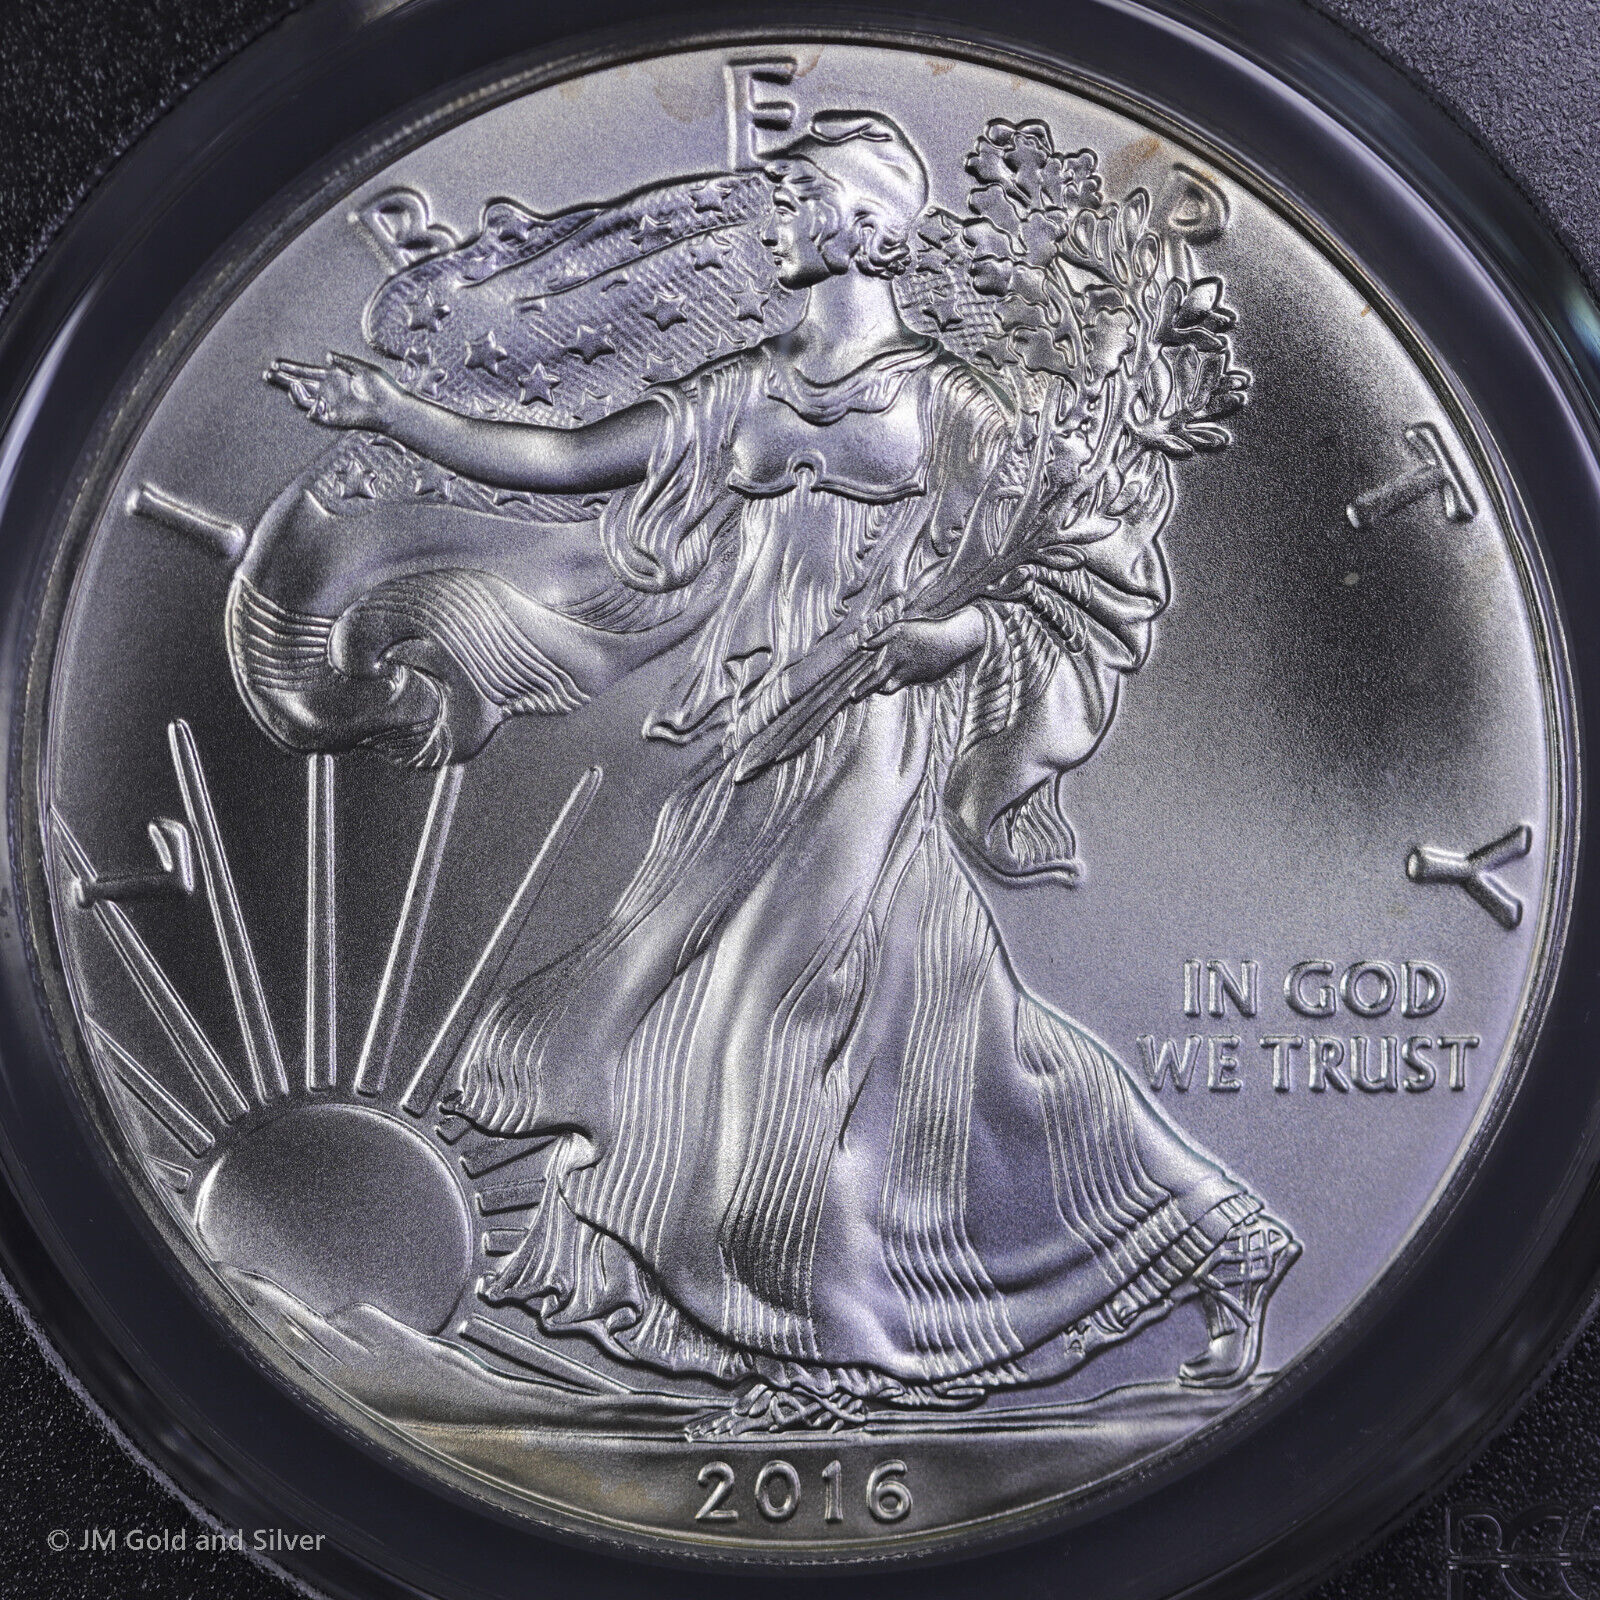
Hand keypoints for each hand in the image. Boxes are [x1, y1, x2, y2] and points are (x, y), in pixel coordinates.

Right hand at [265, 351, 403, 430]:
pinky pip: (317, 415)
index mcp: (333, 377)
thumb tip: (326, 355)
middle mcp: (328, 390)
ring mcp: (330, 404)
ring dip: (295, 392)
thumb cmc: (381, 387)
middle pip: (299, 383)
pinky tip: (315, 404)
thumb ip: (343, 361)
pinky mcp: (335, 418)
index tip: (275, 363)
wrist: (391, 407)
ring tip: (293, 385)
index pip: (306, 371)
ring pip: (304, 399)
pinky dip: (313, 410)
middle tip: (267, 374)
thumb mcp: (361, 368)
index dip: (290, 367)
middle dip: (282, 379)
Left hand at [856, 608, 985, 695]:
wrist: (955, 639)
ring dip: (890, 682)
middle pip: (885, 686)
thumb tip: (864, 645)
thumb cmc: (926, 630)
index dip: (863, 688)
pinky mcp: (928, 675)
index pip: (875, 678)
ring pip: (898, 683)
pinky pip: (914, 676)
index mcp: (896, 660)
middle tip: (856, 695)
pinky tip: (917, 661)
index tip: (852, 696)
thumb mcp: (901, 627)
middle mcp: (905, 671)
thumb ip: (881, 637)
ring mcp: (917, 675)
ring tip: (886, 676)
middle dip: (870, 690)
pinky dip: (909, 672)